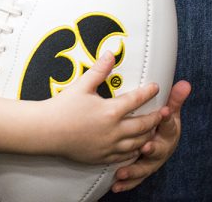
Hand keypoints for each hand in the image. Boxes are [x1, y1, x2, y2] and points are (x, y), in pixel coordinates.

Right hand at [38, 52, 164, 164]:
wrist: (46, 131)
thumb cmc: (62, 107)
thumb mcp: (82, 85)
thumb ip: (99, 70)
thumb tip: (110, 54)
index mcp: (110, 111)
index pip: (136, 100)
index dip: (148, 92)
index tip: (156, 87)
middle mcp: (114, 130)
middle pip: (143, 124)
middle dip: (156, 117)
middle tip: (165, 112)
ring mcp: (109, 146)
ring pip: (138, 143)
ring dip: (149, 135)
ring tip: (155, 129)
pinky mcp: (103, 157)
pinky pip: (126, 156)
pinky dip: (136, 151)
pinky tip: (138, 147)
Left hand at [110, 79, 191, 192]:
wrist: (161, 143)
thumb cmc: (163, 126)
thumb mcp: (170, 112)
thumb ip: (174, 99)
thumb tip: (185, 84)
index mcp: (167, 132)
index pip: (169, 124)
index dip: (167, 118)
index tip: (164, 112)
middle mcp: (161, 148)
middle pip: (158, 149)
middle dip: (152, 148)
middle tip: (145, 147)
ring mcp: (151, 161)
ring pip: (144, 167)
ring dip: (134, 170)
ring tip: (122, 171)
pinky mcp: (141, 171)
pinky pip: (134, 179)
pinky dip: (126, 183)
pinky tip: (116, 185)